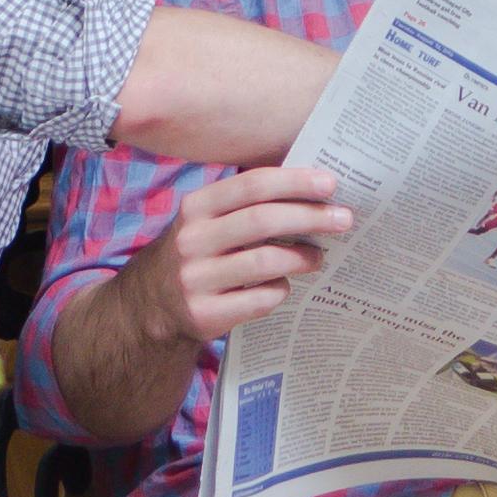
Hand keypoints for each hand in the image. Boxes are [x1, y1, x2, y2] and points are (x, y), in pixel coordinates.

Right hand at [137, 165, 349, 350]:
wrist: (152, 305)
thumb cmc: (200, 251)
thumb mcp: (208, 219)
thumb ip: (248, 203)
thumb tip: (315, 187)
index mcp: (196, 207)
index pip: (252, 185)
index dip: (294, 182)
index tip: (331, 183)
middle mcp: (192, 240)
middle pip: (263, 221)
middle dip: (311, 217)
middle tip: (344, 219)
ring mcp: (195, 279)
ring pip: (264, 262)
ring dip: (302, 257)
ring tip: (320, 256)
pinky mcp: (204, 314)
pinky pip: (259, 299)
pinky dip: (280, 289)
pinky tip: (287, 285)